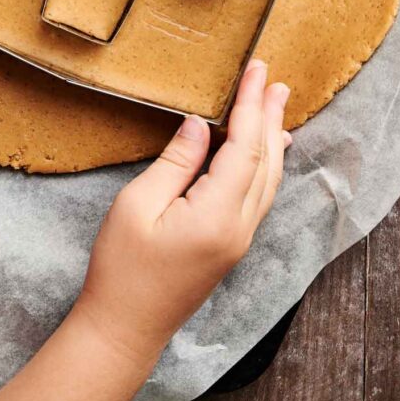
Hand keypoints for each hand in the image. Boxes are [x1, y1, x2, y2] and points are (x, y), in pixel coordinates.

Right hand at [0, 61, 290, 400]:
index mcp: (216, 214)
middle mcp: (239, 227)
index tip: (257, 71)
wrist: (125, 329)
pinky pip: (260, 195)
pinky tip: (267, 153)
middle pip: (265, 161)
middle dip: (269, 116)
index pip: (244, 147)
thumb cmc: (122, 268)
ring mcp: (239, 239)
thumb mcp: (137, 205)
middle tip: (274, 80)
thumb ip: (175, 162)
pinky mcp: (232, 246)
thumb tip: (199, 125)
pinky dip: (266, 165)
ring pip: (268, 180)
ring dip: (272, 138)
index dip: (251, 105)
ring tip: (277, 105)